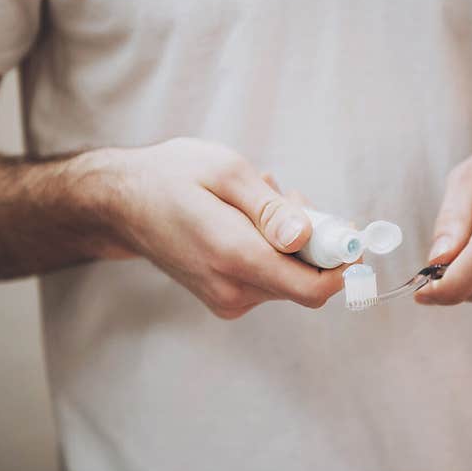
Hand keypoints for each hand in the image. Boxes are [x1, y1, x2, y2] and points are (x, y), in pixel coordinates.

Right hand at [90, 137, 344, 317]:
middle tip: (288, 198)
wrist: (121, 202)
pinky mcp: (224, 297)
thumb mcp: (225, 172)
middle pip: (306, 281)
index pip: (313, 288)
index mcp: (234, 257)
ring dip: (291, 240)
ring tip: (257, 202)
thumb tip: (308, 236)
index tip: (350, 232)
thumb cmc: (171, 176)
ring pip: (289, 276)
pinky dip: (272, 248)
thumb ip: (270, 209)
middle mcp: (232, 289)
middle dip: (314, 240)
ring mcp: (227, 298)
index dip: (343, 263)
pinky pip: (269, 276)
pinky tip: (246, 219)